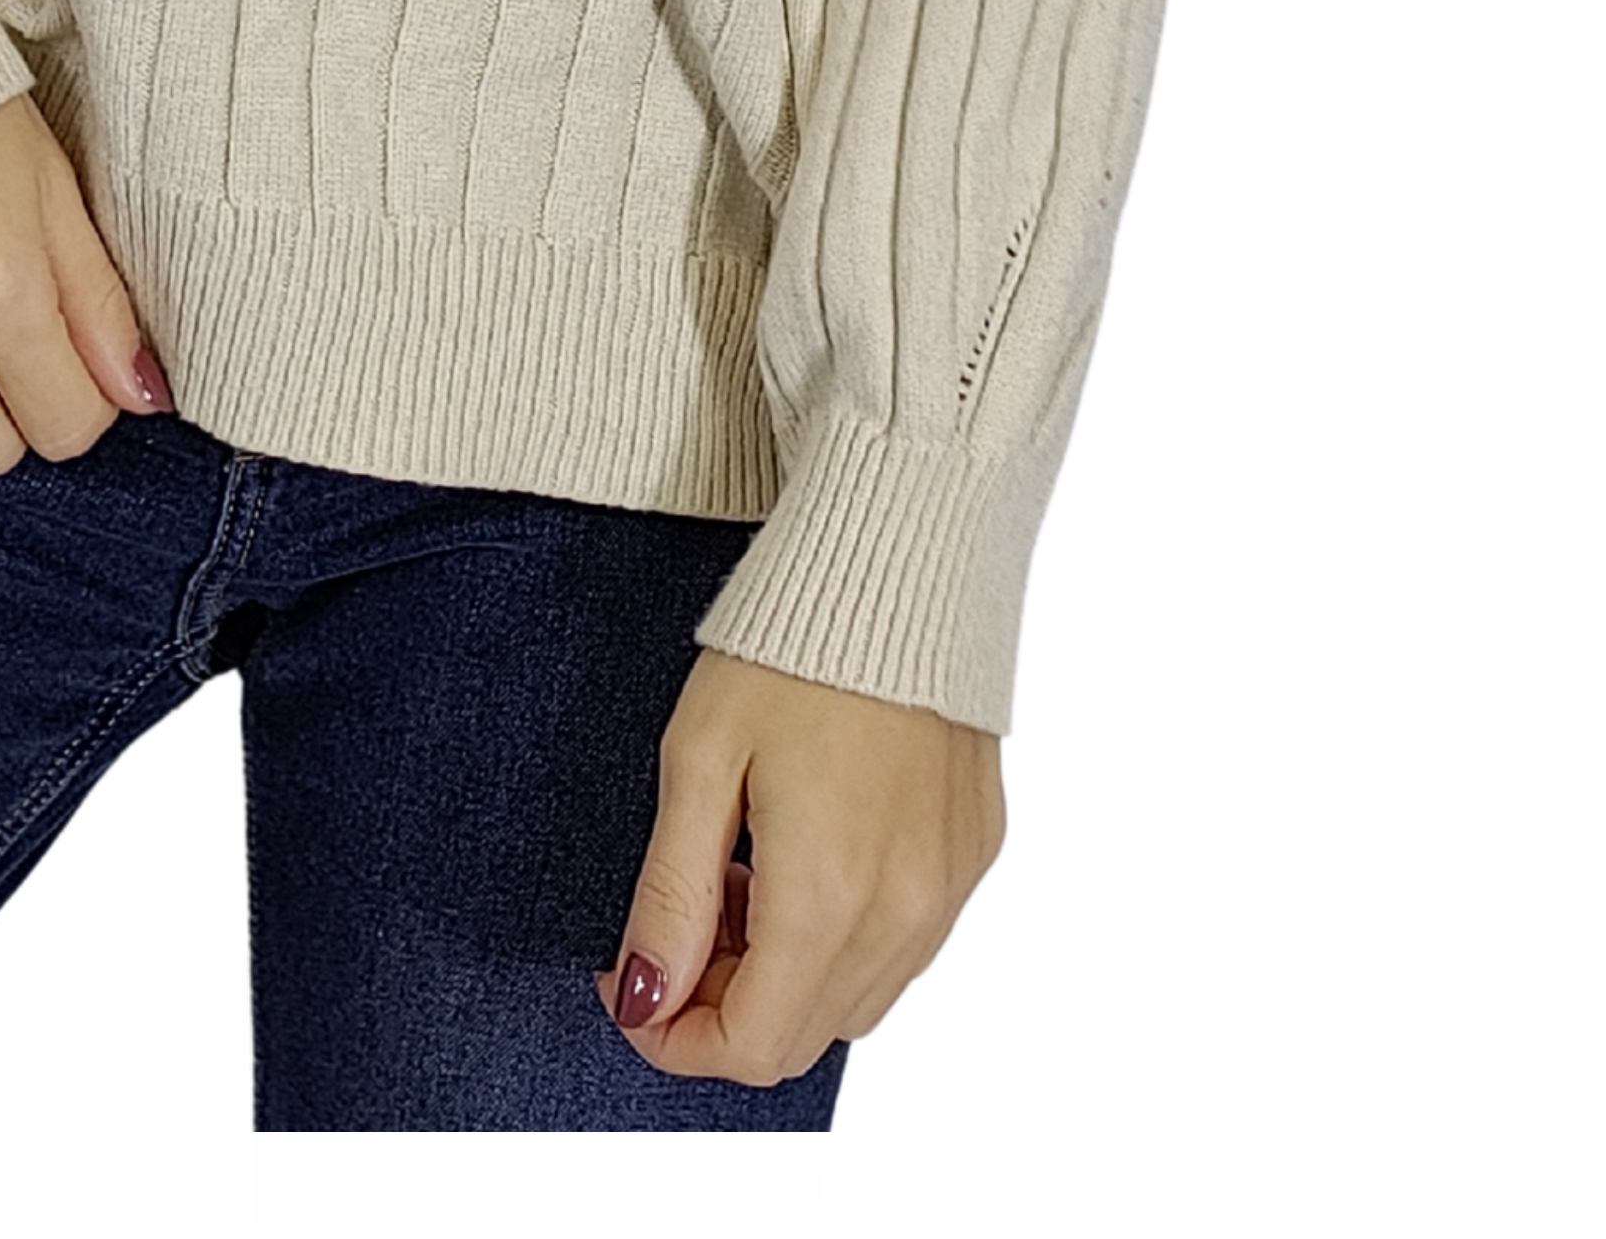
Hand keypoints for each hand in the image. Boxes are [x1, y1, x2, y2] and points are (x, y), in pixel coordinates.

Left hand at [595, 649, 1007, 1086]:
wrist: (902, 560)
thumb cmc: (788, 648)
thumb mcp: (698, 763)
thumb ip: (671, 897)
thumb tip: (646, 997)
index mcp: (830, 894)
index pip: (753, 1046)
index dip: (676, 1039)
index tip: (629, 986)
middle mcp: (906, 911)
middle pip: (804, 1035)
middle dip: (723, 1004)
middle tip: (679, 916)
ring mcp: (951, 886)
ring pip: (857, 1001)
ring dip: (784, 973)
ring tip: (741, 873)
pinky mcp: (975, 853)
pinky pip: (905, 946)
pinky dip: (843, 937)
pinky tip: (804, 854)